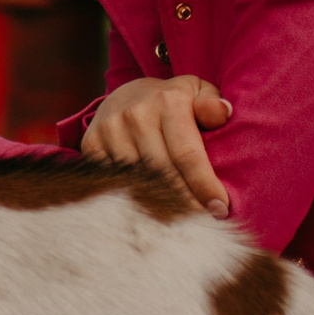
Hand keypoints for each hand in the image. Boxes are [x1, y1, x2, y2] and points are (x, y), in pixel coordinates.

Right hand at [81, 76, 233, 214]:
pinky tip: (148, 210)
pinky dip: (131, 199)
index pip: (187, 154)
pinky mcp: (91, 143)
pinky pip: (113, 182)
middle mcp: (135, 114)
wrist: (126, 94)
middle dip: (185, 202)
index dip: (203, 185)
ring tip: (178, 220)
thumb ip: (212, 104)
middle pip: (162, 173)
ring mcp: (109, 129)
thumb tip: (223, 112)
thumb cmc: (173, 101)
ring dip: (159, 205)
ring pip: (137, 181)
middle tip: (202, 221)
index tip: (219, 209)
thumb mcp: (198, 92)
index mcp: (168, 102)